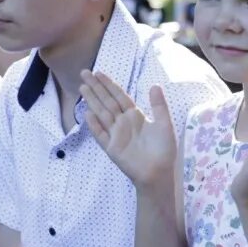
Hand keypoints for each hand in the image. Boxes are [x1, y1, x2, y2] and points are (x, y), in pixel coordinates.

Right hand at [80, 71, 175, 189]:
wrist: (159, 173)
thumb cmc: (164, 150)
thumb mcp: (165, 124)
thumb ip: (159, 106)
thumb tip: (155, 85)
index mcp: (135, 116)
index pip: (119, 96)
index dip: (109, 84)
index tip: (99, 73)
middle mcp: (123, 123)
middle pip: (107, 101)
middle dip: (96, 87)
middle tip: (84, 73)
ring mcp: (116, 135)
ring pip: (101, 114)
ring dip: (92, 101)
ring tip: (82, 88)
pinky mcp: (112, 148)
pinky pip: (101, 134)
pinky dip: (94, 125)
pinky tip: (88, 114)